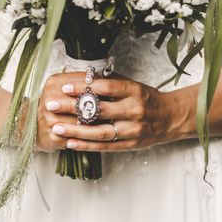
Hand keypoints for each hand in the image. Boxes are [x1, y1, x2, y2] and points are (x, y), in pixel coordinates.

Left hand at [39, 71, 179, 151]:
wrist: (171, 117)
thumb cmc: (147, 98)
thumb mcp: (134, 84)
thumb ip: (112, 81)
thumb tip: (85, 75)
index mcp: (135, 90)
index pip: (106, 88)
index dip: (85, 87)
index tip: (64, 87)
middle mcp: (135, 110)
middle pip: (99, 110)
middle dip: (72, 107)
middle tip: (51, 105)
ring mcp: (133, 129)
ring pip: (100, 131)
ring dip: (76, 130)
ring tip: (56, 126)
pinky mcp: (131, 144)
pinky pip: (105, 146)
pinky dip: (86, 145)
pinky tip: (70, 142)